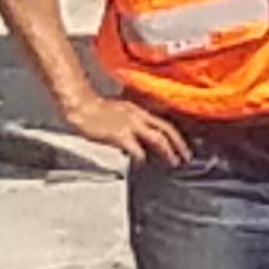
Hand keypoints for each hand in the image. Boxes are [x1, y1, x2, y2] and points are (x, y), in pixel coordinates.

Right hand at [62, 84, 187, 167]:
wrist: (81, 106)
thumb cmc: (96, 109)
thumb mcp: (121, 109)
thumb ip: (134, 120)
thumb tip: (141, 133)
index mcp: (139, 110)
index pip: (165, 122)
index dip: (177, 135)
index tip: (183, 145)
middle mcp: (138, 116)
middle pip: (167, 129)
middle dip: (179, 144)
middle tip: (186, 156)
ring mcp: (130, 125)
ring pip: (158, 139)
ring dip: (168, 151)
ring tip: (174, 161)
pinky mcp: (120, 135)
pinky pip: (136, 149)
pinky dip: (141, 158)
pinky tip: (141, 163)